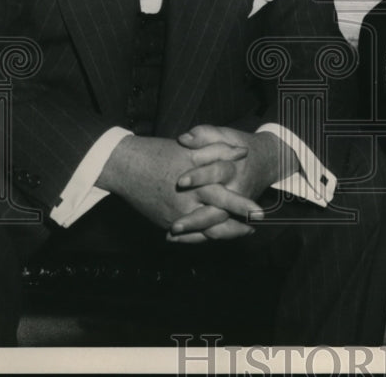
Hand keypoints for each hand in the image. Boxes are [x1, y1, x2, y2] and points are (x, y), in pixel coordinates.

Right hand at [97, 135, 262, 240]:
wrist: (126, 166)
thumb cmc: (161, 153)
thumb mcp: (191, 148)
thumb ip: (219, 149)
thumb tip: (243, 152)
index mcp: (195, 182)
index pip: (224, 196)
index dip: (242, 205)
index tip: (259, 212)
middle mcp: (186, 202)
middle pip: (216, 218)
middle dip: (237, 225)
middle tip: (254, 227)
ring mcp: (175, 215)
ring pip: (204, 231)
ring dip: (224, 232)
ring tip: (243, 231)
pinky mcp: (166, 222)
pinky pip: (189, 235)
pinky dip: (204, 236)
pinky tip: (217, 234)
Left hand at [169, 125, 297, 242]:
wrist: (266, 161)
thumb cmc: (237, 145)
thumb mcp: (224, 135)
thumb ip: (204, 135)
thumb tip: (183, 139)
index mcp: (233, 167)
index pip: (217, 173)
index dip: (199, 176)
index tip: (180, 182)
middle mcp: (236, 190)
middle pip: (219, 207)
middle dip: (197, 217)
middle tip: (176, 225)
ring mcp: (236, 206)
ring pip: (217, 223)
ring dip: (196, 231)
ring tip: (172, 234)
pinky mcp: (233, 215)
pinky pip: (217, 231)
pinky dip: (198, 236)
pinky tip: (176, 239)